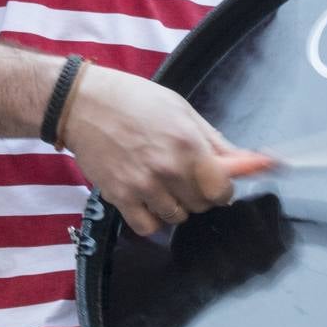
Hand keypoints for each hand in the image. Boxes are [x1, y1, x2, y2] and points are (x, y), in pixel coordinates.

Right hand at [59, 66, 237, 236]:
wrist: (82, 104)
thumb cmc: (133, 100)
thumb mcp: (181, 109)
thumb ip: (213, 140)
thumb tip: (244, 161)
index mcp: (188, 144)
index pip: (222, 190)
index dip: (224, 190)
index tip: (218, 184)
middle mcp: (168, 168)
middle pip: (201, 205)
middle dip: (200, 193)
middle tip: (185, 175)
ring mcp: (142, 186)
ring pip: (177, 217)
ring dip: (175, 205)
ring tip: (162, 183)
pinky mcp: (119, 197)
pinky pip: (148, 227)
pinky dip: (152, 218)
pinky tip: (147, 199)